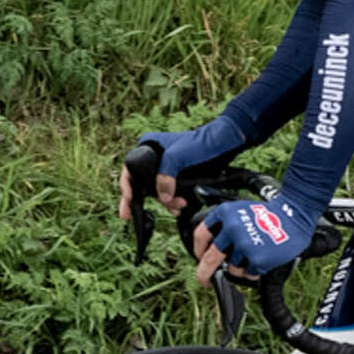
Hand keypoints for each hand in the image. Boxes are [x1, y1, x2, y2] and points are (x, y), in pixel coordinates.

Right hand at [122, 121, 240, 222]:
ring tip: (178, 206)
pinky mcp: (179, 178)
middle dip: (151, 200)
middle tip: (151, 211)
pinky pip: (170, 194)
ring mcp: (168, 169)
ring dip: (167, 203)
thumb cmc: (203, 142)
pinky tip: (180, 206)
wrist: (226, 142)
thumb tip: (162, 197)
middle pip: (144, 185)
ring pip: (158, 193)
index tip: (128, 202)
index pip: (130, 169)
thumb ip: (166, 175)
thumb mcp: (179, 156)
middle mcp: (156, 158)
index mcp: (150, 146)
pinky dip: (173, 202)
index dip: (127, 187)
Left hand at [192, 198, 314, 288]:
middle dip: (203, 274)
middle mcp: (232, 228)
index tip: (200, 257)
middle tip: (204, 280)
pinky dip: (254, 272)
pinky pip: (248, 275)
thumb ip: (223, 225)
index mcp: (225, 213)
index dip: (198, 249)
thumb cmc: (268, 214)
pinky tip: (262, 259)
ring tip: (252, 257)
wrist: (294, 215)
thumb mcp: (240, 210)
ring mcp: (244, 245)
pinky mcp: (257, 259)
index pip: (200, 235)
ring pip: (232, 268)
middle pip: (209, 259)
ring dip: (239, 268)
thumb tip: (207, 251)